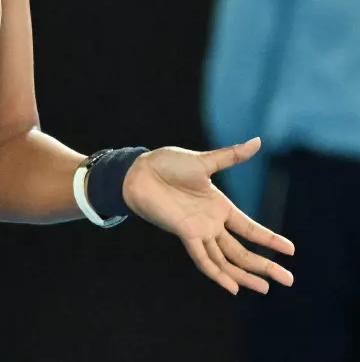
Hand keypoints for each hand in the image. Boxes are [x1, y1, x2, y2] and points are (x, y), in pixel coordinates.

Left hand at [122, 137, 294, 294]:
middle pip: (242, 250)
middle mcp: (211, 222)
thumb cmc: (167, 164)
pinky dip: (217, 273)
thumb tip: (258, 141)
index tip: (291, 250)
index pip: (250, 228)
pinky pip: (203, 259)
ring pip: (226, 260)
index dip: (270, 239)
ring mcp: (198, 230)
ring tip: (265, 288)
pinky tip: (232, 287)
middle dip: (265, 265)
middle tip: (289, 280)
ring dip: (245, 275)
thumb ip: (231, 156)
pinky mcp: (184, 233)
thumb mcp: (204, 161)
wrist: (138, 171)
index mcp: (219, 206)